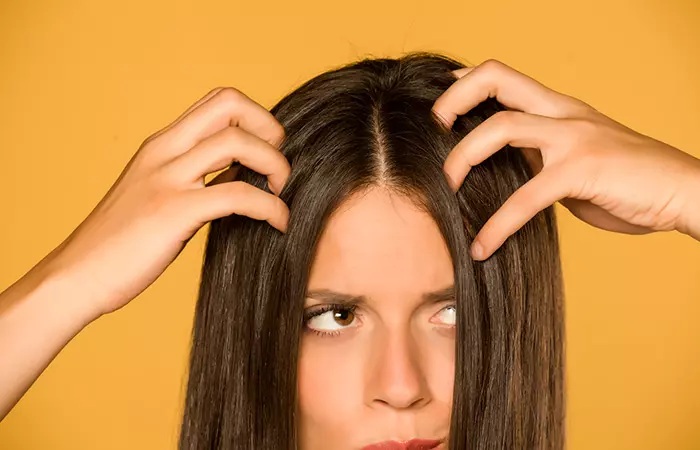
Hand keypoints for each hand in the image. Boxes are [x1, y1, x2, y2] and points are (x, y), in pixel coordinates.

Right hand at [42, 87, 290, 316]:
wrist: (78, 276)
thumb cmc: (122, 242)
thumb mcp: (158, 193)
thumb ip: (196, 177)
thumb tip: (244, 174)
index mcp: (161, 144)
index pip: (218, 100)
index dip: (255, 118)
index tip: (267, 153)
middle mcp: (164, 152)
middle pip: (230, 103)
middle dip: (270, 129)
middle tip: (277, 169)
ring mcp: (167, 179)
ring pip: (238, 143)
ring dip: (275, 166)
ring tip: (281, 195)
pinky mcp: (173, 212)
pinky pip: (238, 196)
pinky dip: (271, 208)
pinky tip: (280, 225)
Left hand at [432, 59, 699, 260]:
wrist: (681, 191)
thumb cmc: (626, 180)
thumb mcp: (574, 158)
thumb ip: (539, 156)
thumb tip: (503, 167)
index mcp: (559, 108)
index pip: (504, 77)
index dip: (466, 84)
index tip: (440, 108)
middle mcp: (563, 113)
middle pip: (497, 78)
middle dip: (454, 99)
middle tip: (432, 132)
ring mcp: (573, 138)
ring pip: (501, 128)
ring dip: (462, 158)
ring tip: (445, 189)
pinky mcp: (581, 171)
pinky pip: (525, 197)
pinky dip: (497, 225)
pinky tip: (482, 248)